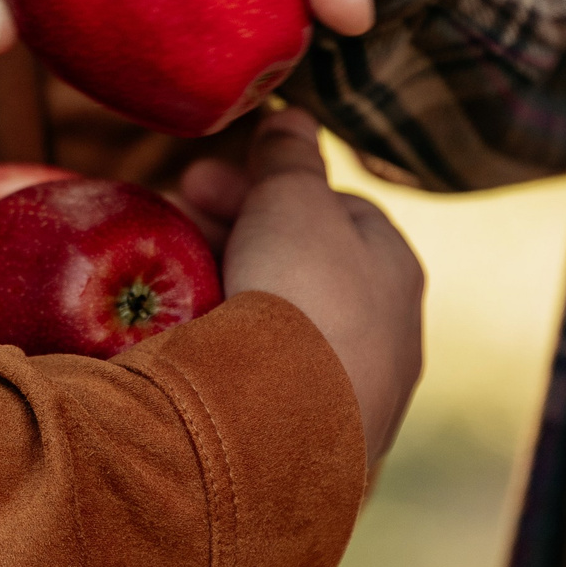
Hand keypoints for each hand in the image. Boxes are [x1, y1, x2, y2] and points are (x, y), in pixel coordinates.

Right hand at [192, 110, 421, 469]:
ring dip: (227, 298)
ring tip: (169, 288)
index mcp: (396, 269)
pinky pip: (264, 385)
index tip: (198, 182)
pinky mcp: (313, 448)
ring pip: (281, 330)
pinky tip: (190, 354)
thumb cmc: (301, 292)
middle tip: (172, 225)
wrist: (286, 424)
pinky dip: (227, 359)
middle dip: (236, 240)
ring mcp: (354, 398)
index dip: (263, 188)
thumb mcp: (291, 198)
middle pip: (303, 269)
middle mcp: (388, 337)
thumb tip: (294, 118)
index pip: (331, 208)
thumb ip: (290, 158)